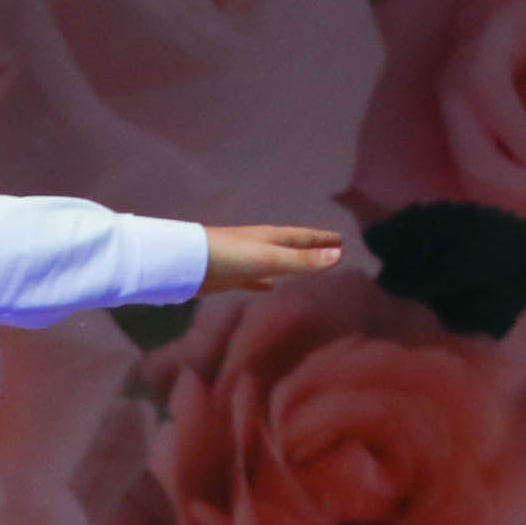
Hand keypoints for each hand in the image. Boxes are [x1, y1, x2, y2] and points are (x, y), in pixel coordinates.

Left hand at [199, 224, 349, 293]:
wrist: (185, 263)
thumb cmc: (228, 257)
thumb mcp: (270, 259)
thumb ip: (302, 260)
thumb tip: (339, 256)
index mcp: (270, 238)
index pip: (303, 237)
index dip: (322, 240)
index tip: (340, 240)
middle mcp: (258, 245)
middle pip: (291, 246)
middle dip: (310, 248)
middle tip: (330, 249)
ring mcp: (242, 260)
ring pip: (273, 261)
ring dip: (290, 263)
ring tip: (304, 268)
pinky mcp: (228, 276)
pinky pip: (252, 278)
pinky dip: (263, 281)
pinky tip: (267, 287)